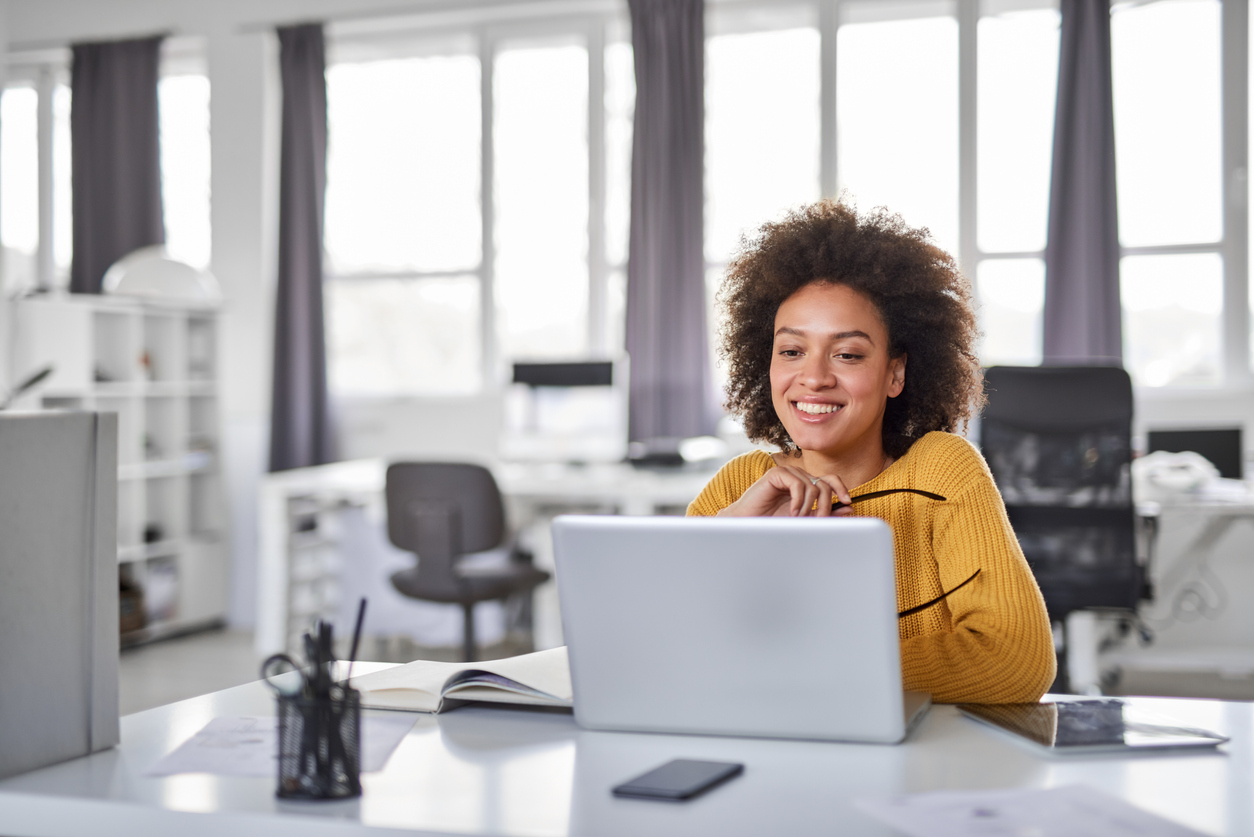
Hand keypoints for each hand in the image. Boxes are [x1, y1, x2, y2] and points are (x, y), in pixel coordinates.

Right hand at [716, 454, 853, 517]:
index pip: (830, 480)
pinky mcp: (777, 474)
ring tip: (798, 518)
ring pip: (813, 486)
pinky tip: (792, 512)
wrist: (748, 522)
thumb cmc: (772, 522)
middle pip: (825, 484)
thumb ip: (825, 513)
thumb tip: (849, 507)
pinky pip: (799, 484)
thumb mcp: (804, 519)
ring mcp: (788, 473)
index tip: (847, 501)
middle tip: (819, 520)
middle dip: (826, 505)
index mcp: (806, 485)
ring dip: (810, 507)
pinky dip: (799, 501)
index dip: (841, 488)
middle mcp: (799, 477)